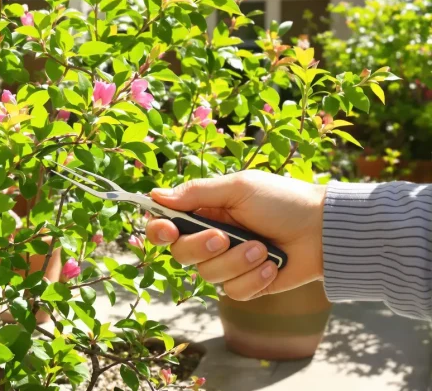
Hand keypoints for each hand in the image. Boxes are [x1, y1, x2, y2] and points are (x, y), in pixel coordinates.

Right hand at [145, 170, 326, 300]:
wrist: (324, 230)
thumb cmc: (283, 200)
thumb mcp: (238, 188)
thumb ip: (196, 193)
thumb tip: (155, 195)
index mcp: (206, 213)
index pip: (167, 225)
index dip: (159, 230)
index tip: (167, 230)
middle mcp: (212, 240)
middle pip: (181, 254)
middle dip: (201, 247)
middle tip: (225, 237)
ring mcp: (229, 264)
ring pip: (208, 275)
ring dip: (237, 261)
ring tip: (264, 249)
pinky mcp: (247, 285)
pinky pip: (233, 291)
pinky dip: (253, 279)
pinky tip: (272, 267)